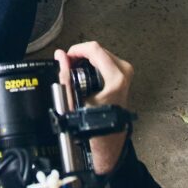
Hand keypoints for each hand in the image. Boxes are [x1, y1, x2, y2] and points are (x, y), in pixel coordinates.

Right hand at [56, 41, 132, 175]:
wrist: (109, 138)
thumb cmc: (95, 123)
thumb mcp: (75, 100)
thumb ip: (66, 75)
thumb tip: (61, 56)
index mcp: (115, 78)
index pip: (94, 49)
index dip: (76, 50)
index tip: (66, 57)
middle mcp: (124, 73)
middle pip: (98, 50)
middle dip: (81, 55)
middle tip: (68, 65)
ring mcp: (127, 74)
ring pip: (103, 53)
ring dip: (87, 59)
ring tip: (75, 70)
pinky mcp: (125, 76)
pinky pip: (107, 60)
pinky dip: (94, 63)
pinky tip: (85, 73)